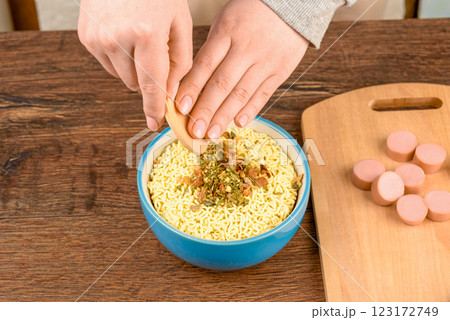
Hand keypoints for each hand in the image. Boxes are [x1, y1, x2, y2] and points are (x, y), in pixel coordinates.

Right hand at [77, 0, 192, 130]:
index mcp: (146, 34)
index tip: (156, 123)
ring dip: (134, 69)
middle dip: (150, 80)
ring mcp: (98, 38)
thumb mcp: (179, 21)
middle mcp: (117, 39)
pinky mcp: (86, 37)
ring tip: (140, 40)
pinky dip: (120, 58)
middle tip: (157, 56)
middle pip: (136, 84)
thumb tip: (172, 92)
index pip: (152, 84)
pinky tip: (125, 36)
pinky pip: (107, 63)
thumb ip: (180, 60)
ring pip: (121, 76)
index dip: (155, 107)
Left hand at [175, 0, 308, 139]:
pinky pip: (264, 94)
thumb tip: (194, 83)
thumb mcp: (225, 21)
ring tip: (212, 133)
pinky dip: (251, 110)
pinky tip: (238, 123)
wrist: (291, 4)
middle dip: (206, 110)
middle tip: (194, 130)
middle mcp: (246, 48)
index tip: (181, 108)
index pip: (205, 65)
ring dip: (225, 116)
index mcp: (228, 32)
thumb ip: (212, 50)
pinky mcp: (281, 70)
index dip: (192, 88)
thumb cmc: (251, 12)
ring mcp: (265, 61)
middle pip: (222, 84)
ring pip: (242, 93)